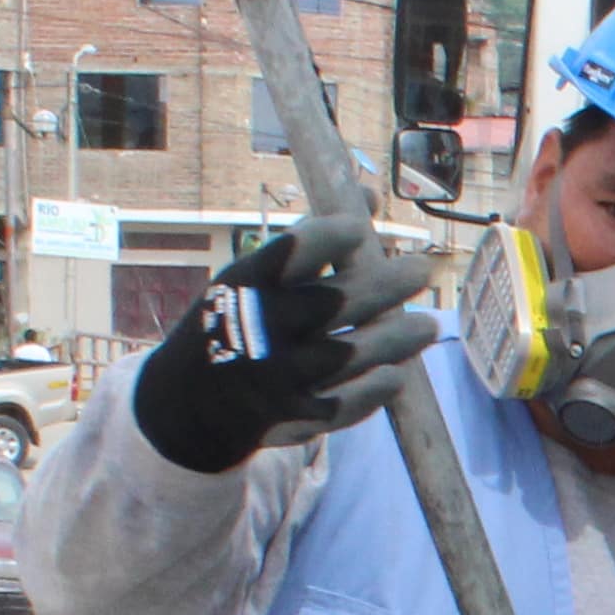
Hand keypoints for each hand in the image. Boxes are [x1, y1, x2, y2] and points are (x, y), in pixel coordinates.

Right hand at [131, 210, 436, 474]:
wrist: (186, 404)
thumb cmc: (233, 324)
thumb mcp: (253, 279)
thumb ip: (312, 242)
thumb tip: (369, 198)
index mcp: (245, 286)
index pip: (292, 253)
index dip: (331, 237)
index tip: (361, 230)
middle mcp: (259, 329)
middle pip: (332, 303)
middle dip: (383, 286)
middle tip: (422, 272)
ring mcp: (275, 377)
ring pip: (346, 355)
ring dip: (393, 340)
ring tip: (428, 326)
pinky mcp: (290, 417)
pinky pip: (339, 404)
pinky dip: (368, 392)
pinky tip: (396, 376)